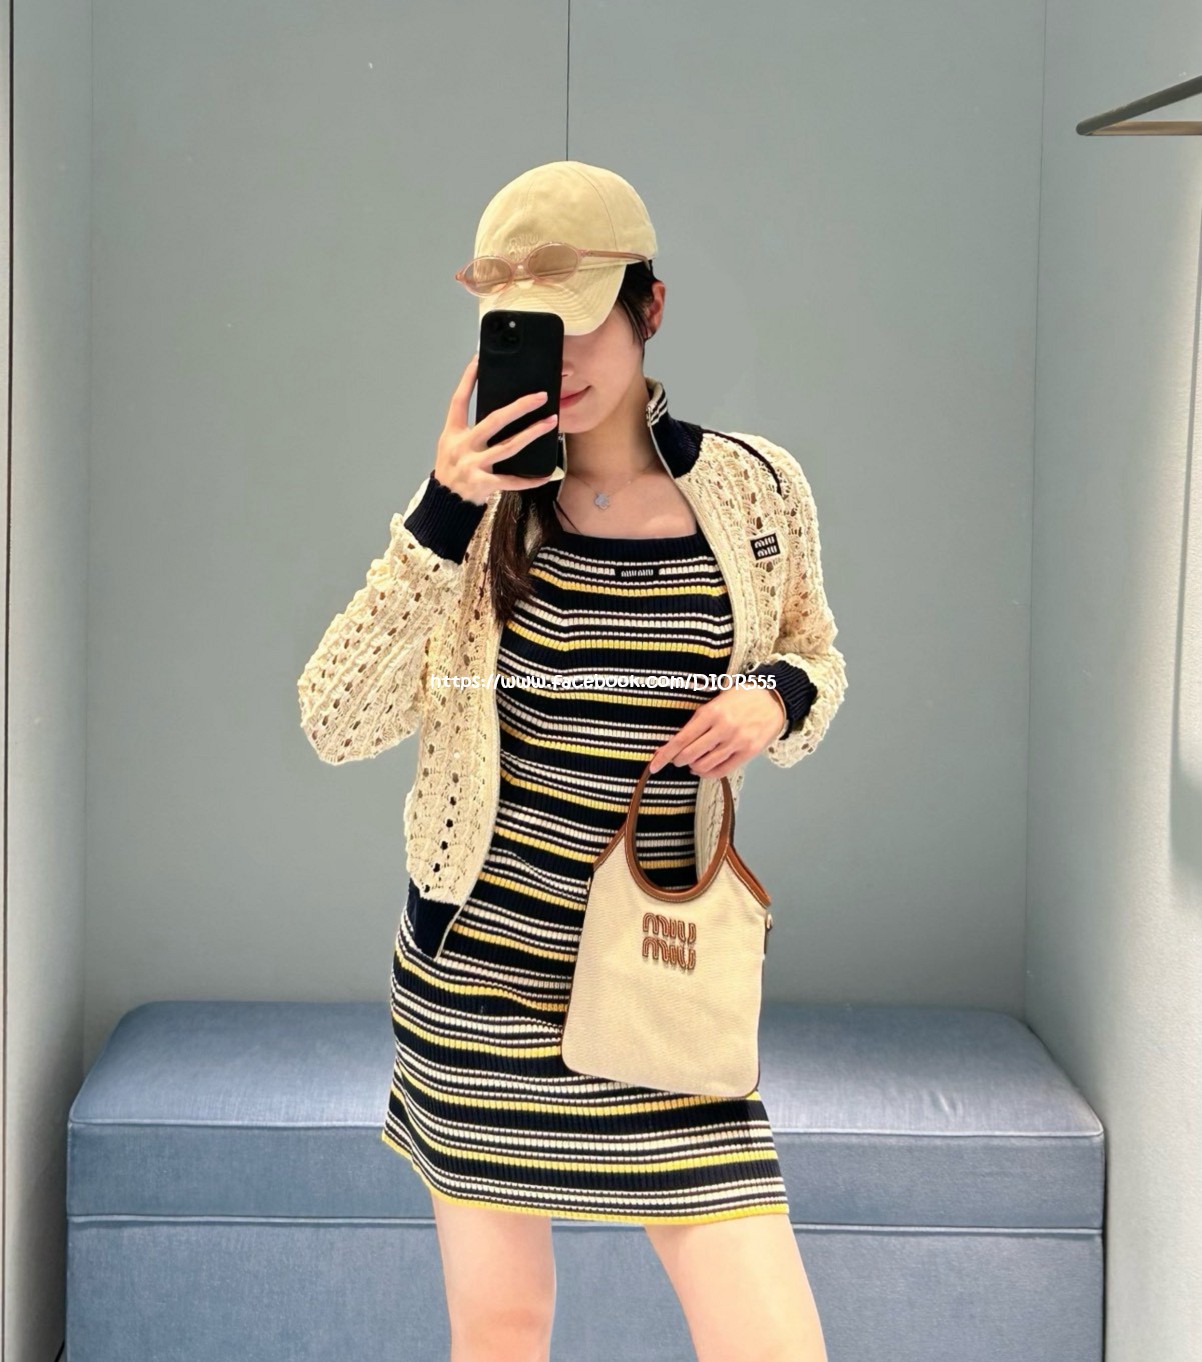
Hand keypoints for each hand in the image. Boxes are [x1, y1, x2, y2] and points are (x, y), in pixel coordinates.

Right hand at [435, 353, 560, 504]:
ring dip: (532, 434)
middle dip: (519, 407)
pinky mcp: (483, 484)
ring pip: (508, 447)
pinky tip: (546, 474)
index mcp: (452, 433)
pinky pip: (511, 481)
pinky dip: (529, 479)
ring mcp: (472, 465)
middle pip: (494, 421)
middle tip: (540, 396)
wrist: (444, 503)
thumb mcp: (451, 446)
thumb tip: (500, 413)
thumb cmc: (452, 471)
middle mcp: (462, 446)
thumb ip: (470, 430)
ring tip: (550, 423)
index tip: (478, 360)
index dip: (467, 379)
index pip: (459, 400)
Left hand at [648, 683, 787, 778]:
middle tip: (676, 759)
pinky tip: (705, 768)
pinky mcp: (748, 751)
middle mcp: (723, 728)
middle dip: (678, 760)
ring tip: (692, 763)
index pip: (681, 739)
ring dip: (693, 766)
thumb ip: (698, 720)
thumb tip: (677, 740)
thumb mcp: (716, 700)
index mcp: (711, 712)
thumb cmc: (742, 697)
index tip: (654, 764)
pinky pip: (722, 770)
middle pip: (690, 754)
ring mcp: (736, 741)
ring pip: (705, 764)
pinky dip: (708, 773)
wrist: (774, 697)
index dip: (665, 754)